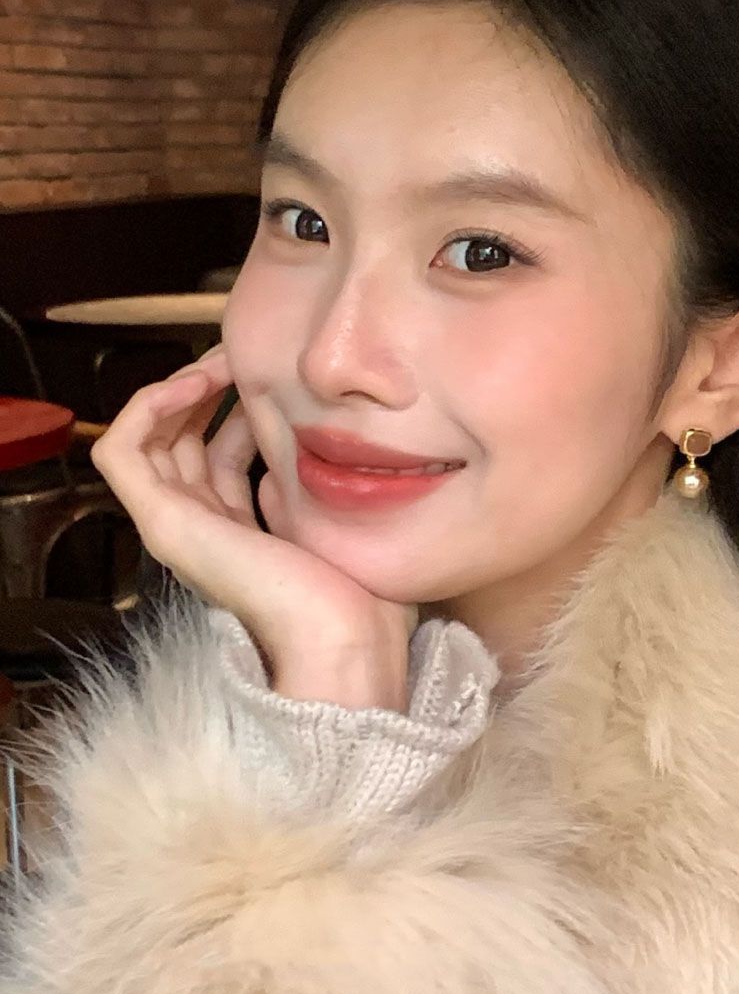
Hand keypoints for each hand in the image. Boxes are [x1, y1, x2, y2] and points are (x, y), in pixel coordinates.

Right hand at [89, 345, 418, 711]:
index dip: (239, 408)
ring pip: (149, 440)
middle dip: (209, 390)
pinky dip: (147, 409)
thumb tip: (318, 440)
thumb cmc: (361, 595)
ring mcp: (177, 528)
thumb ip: (318, 485)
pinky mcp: (164, 524)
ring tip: (219, 361)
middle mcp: (203, 530)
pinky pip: (121, 452)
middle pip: (184, 442)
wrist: (347, 637)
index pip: (221, 454)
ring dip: (179, 389)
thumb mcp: (340, 521)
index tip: (270, 375)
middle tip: (242, 356)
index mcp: (242, 534)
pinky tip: (192, 384)